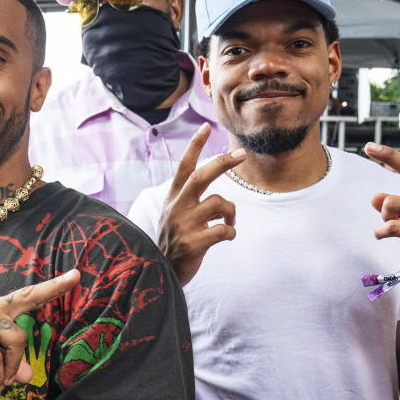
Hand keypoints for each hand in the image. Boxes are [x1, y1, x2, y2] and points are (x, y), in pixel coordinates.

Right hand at [157, 123, 245, 285]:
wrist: (158, 273)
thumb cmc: (174, 241)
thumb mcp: (173, 214)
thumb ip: (187, 196)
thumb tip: (210, 176)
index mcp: (173, 198)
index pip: (184, 166)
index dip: (195, 145)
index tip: (206, 126)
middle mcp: (177, 207)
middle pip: (202, 177)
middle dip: (223, 163)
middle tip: (241, 154)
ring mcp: (185, 225)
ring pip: (220, 203)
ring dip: (232, 212)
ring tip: (229, 222)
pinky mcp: (194, 243)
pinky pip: (224, 230)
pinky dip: (231, 232)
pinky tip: (227, 237)